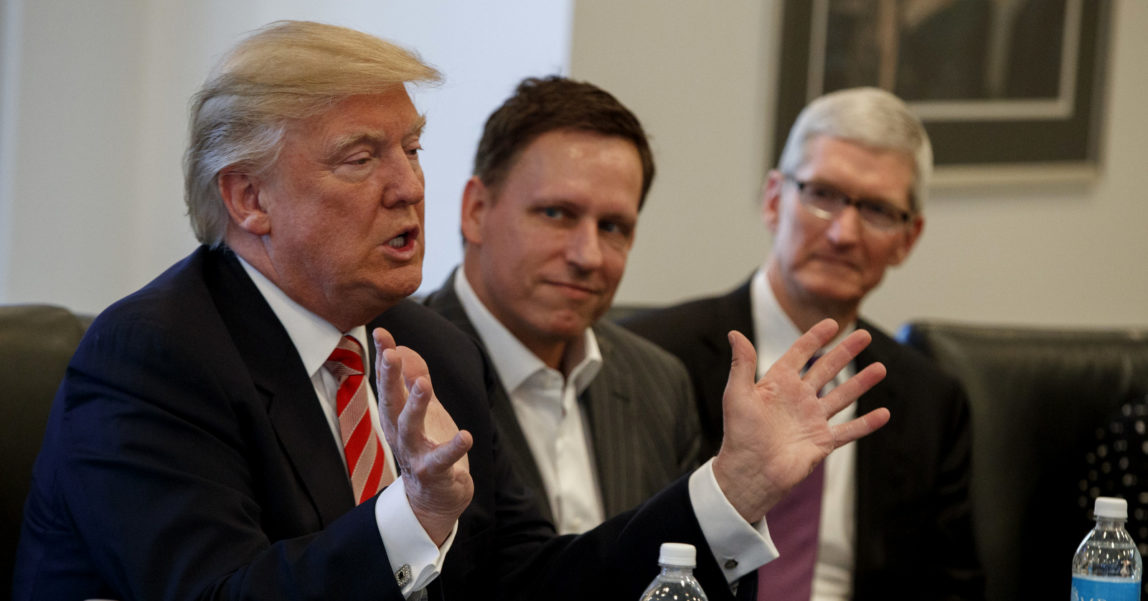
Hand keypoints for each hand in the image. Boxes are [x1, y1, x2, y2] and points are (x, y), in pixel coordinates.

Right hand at [373, 327, 473, 544]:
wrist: (433, 499)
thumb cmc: (427, 447)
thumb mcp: (420, 410)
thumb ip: (412, 379)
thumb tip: (403, 347)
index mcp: (396, 417)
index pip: (388, 383)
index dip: (384, 357)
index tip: (381, 332)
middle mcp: (400, 434)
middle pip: (391, 402)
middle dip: (389, 378)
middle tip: (391, 353)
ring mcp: (416, 454)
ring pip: (410, 429)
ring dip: (415, 406)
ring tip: (423, 384)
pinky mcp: (435, 474)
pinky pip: (443, 460)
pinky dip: (453, 448)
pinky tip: (466, 436)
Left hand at [712, 319, 890, 522]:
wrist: (751, 473)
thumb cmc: (739, 434)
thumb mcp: (738, 394)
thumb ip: (742, 364)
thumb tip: (734, 333)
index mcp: (778, 384)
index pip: (799, 355)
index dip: (814, 339)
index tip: (832, 324)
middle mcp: (798, 399)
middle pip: (827, 369)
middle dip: (845, 352)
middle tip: (864, 335)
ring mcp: (812, 419)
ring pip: (843, 396)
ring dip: (862, 382)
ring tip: (880, 368)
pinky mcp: (822, 441)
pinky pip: (849, 430)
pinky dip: (867, 424)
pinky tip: (884, 414)